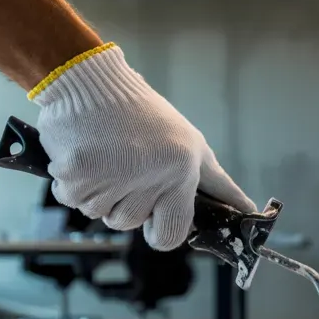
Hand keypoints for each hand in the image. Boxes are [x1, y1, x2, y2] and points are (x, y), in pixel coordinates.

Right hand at [33, 46, 253, 249]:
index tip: (153, 216)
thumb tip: (247, 208)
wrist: (90, 81)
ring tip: (105, 155)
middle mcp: (147, 178)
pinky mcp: (74, 175)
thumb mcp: (191, 145)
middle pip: (129, 224)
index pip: (170, 236)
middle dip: (125, 205)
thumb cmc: (144, 115)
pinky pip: (72, 200)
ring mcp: (109, 179)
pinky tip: (84, 153)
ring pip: (99, 214)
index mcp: (179, 173)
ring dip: (99, 192)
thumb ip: (217, 183)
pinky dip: (73, 182)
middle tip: (125, 168)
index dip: (159, 230)